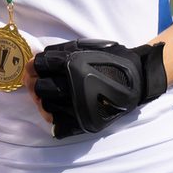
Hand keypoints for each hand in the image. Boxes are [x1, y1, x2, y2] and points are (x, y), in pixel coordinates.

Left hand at [31, 39, 166, 138]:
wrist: (138, 79)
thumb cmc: (111, 60)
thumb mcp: (87, 47)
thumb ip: (60, 51)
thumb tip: (36, 60)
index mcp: (74, 65)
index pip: (40, 66)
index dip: (34, 66)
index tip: (36, 68)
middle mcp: (75, 86)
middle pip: (39, 88)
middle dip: (37, 83)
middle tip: (41, 82)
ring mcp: (80, 107)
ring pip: (46, 107)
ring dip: (45, 101)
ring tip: (53, 96)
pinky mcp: (85, 123)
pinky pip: (58, 126)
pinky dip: (56, 119)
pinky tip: (60, 111)